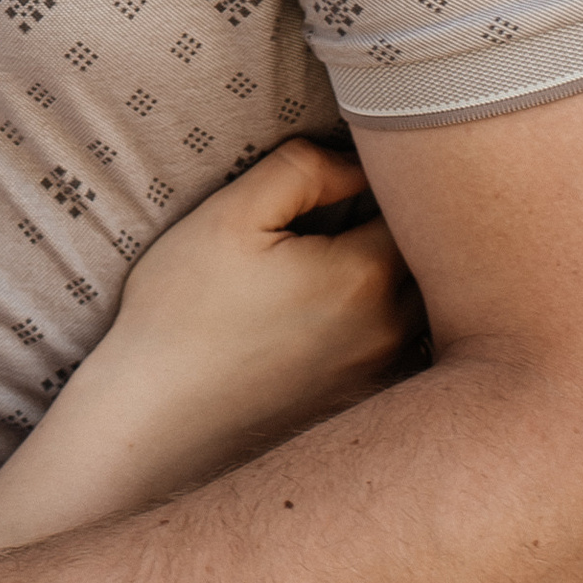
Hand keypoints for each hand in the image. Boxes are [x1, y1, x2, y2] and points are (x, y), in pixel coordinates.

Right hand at [88, 136, 423, 502]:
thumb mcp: (229, 215)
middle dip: (400, 232)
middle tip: (346, 221)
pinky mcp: (366, 410)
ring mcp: (386, 379)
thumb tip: (358, 163)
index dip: (387, 184)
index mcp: (365, 275)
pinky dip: (383, 332)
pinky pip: (404, 356)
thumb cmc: (181, 312)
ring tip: (333, 273)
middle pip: (428, 261)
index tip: (349, 181)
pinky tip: (328, 328)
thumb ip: (304, 169)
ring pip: (422, 309)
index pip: (413, 208)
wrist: (154, 419)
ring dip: (399, 283)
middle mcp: (393, 332)